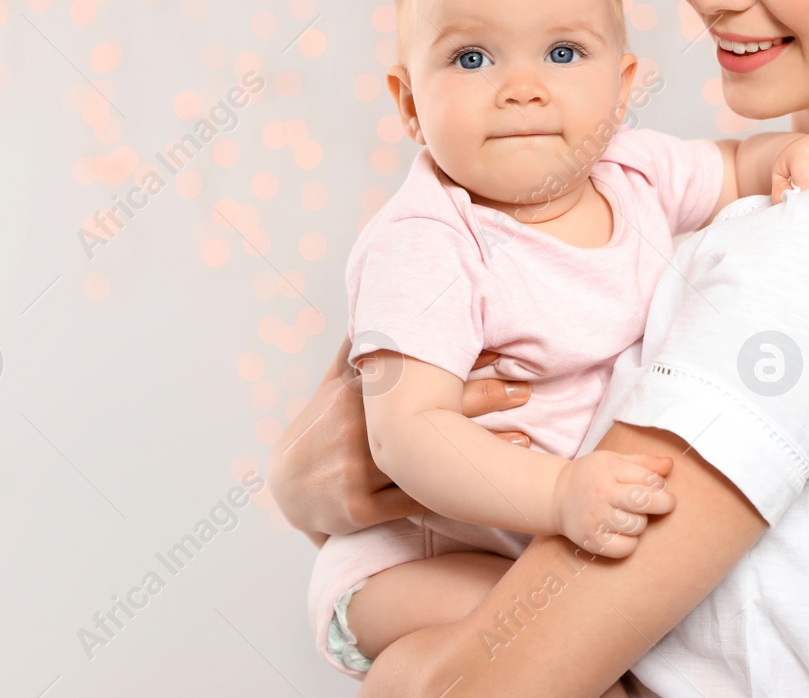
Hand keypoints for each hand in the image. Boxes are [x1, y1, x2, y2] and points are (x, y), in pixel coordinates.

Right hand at [269, 339, 533, 545]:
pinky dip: (449, 496)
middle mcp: (354, 427)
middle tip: (523, 392)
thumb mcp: (331, 383)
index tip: (500, 351)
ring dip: (478, 453)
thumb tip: (377, 299)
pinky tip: (484, 490)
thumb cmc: (319, 427)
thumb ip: (358, 350)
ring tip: (524, 444)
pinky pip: (412, 504)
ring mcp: (354, 470)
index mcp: (354, 392)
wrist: (284, 489)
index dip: (459, 361)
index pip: (415, 372)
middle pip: (426, 410)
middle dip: (480, 399)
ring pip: (426, 462)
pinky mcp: (355, 510)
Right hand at [551, 450, 675, 557]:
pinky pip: (626, 548)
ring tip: (632, 516)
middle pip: (644, 501)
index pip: (648, 478)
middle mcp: (601, 493)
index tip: (658, 487)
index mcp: (609, 469)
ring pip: (638, 526)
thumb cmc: (592, 476)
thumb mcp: (614, 460)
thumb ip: (644, 462)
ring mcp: (595, 519)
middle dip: (664, 503)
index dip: (660, 484)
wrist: (556, 496)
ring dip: (642, 522)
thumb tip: (670, 464)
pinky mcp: (592, 541)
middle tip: (664, 504)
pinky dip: (630, 542)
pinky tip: (623, 532)